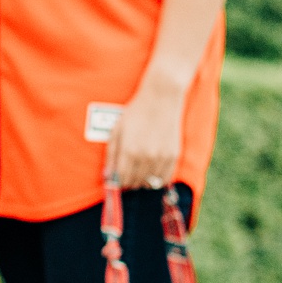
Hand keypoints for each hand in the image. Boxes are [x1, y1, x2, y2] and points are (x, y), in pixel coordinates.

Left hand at [106, 75, 185, 191]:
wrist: (161, 99)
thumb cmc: (136, 113)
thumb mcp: (117, 130)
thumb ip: (111, 155)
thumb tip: (108, 177)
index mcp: (129, 150)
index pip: (121, 179)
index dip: (118, 183)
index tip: (117, 180)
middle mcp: (145, 157)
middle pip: (135, 182)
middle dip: (129, 182)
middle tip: (128, 175)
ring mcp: (161, 157)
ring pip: (149, 183)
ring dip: (142, 181)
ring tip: (140, 172)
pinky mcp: (173, 156)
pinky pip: (165, 179)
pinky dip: (157, 179)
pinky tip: (152, 171)